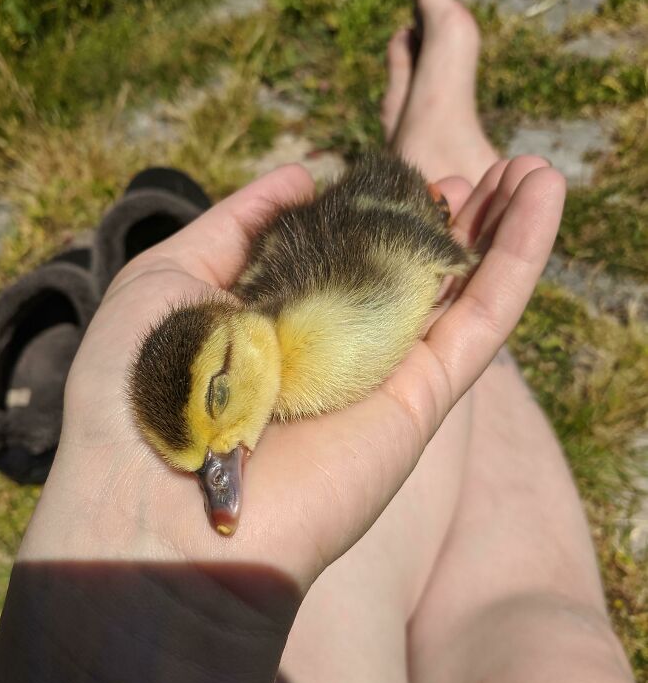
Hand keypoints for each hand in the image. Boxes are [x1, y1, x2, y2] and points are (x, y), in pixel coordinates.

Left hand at [31, 156, 563, 600]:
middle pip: (409, 270)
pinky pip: (483, 321)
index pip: (340, 252)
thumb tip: (305, 174)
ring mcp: (382, 374)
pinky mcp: (421, 403)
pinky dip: (519, 258)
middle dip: (448, 217)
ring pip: (460, 289)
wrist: (156, 515)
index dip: (372, 209)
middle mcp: (333, 346)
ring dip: (502, 226)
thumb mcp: (167, 278)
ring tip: (537, 167)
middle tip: (483, 167)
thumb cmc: (139, 388)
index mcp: (276, 318)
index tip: (393, 169)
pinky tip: (544, 198)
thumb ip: (237, 224)